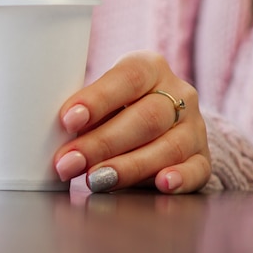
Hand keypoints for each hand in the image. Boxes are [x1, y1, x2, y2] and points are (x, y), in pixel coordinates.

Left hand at [53, 50, 210, 193]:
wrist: (159, 121)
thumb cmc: (114, 107)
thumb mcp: (101, 97)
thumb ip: (84, 111)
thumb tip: (49, 134)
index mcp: (148, 67)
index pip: (126, 79)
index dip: (97, 99)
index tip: (67, 120)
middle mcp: (178, 93)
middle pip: (145, 118)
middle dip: (101, 144)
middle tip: (69, 162)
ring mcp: (194, 126)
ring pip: (167, 147)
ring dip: (127, 167)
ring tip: (95, 180)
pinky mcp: (203, 157)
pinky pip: (197, 169)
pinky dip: (180, 178)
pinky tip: (161, 184)